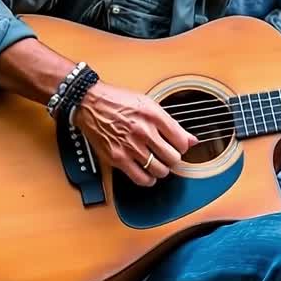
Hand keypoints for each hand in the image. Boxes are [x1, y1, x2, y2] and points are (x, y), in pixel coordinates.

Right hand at [72, 81, 197, 186]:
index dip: (183, 147)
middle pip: (172, 158)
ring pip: (159, 170)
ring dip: (161, 170)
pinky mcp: (117, 158)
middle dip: (173, 159)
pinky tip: (147, 174)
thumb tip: (192, 140)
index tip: (178, 147)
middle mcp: (143, 131)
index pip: (181, 141)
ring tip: (158, 164)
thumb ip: (171, 123)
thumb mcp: (148, 103)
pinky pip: (141, 178)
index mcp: (153, 116)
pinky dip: (148, 180)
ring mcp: (130, 146)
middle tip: (168, 156)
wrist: (89, 103)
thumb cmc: (117, 101)